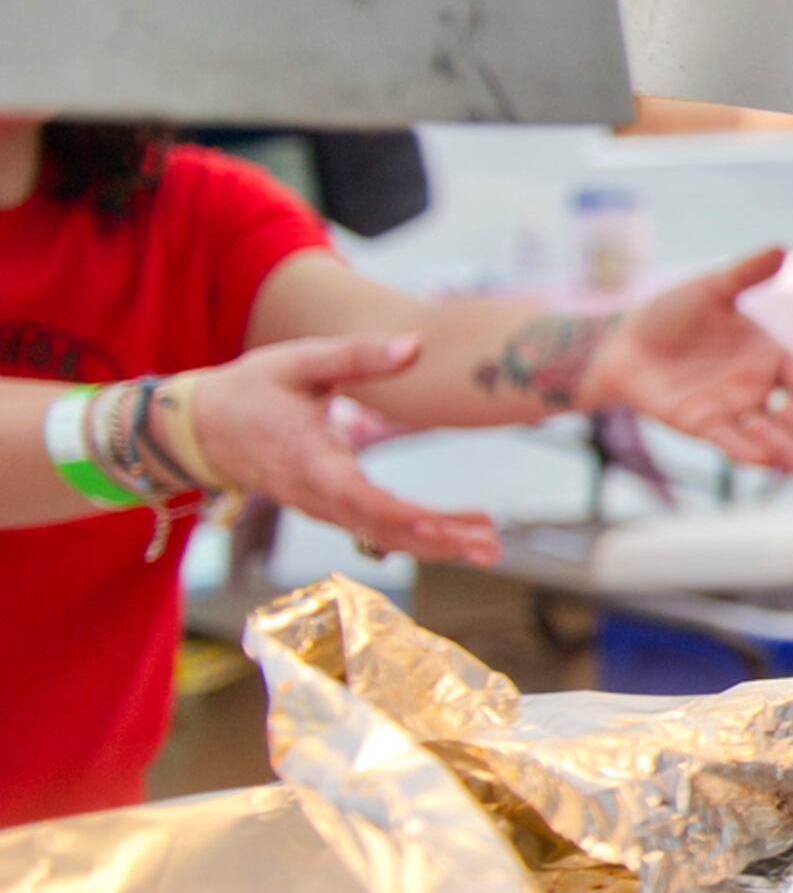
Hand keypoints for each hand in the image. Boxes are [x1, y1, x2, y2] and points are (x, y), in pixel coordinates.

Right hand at [183, 335, 503, 563]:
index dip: (399, 514)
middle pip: (381, 528)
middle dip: (437, 540)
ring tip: (490, 546)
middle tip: (490, 548)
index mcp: (309, 460)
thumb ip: (358, 354)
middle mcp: (317, 494)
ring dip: (436, 543)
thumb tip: (415, 344)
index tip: (440, 524)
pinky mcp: (329, 507)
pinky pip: (375, 529)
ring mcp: (322, 506)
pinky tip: (458, 531)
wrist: (202, 426)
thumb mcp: (300, 361)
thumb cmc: (252, 387)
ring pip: (382, 535)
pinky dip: (417, 534)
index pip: (359, 497)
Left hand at [580, 249, 792, 472]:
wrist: (623, 342)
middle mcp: (757, 387)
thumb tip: (781, 248)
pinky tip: (769, 461)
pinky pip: (729, 441)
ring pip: (771, 435)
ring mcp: (731, 409)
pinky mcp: (701, 425)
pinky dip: (749, 451)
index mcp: (769, 356)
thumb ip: (745, 275)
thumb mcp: (711, 289)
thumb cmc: (670, 313)